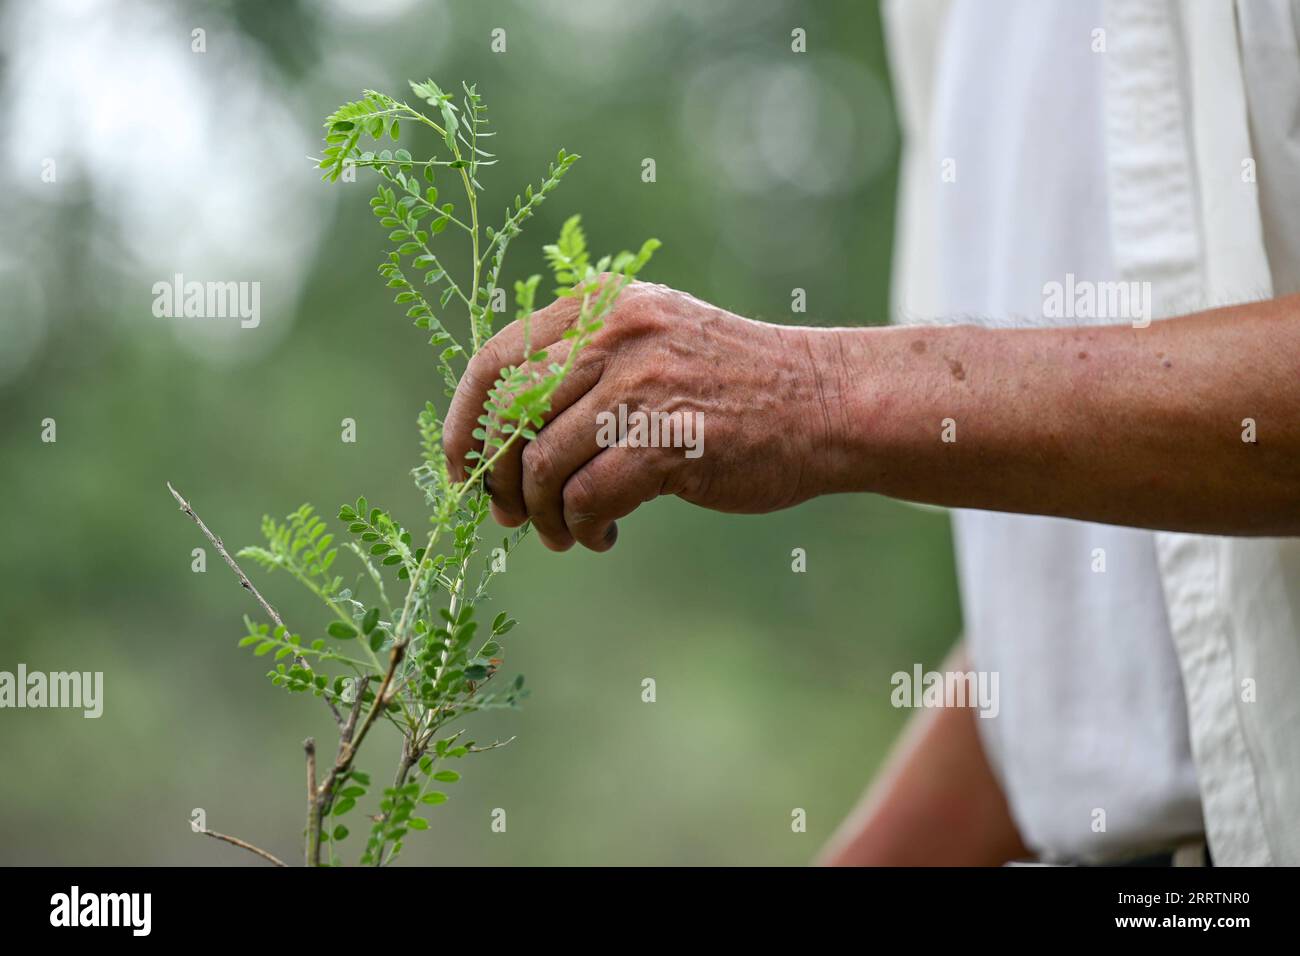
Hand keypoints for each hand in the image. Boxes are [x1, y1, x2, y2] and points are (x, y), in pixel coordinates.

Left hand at [443, 280, 855, 551]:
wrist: (826, 402)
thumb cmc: (734, 383)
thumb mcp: (654, 340)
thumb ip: (586, 362)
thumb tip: (505, 431)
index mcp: (603, 307)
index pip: (497, 359)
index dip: (467, 421)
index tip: (463, 467)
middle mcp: (616, 336)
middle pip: (510, 414)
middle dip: (496, 476)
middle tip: (509, 513)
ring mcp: (645, 386)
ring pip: (545, 463)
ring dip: (543, 514)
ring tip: (564, 533)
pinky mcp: (672, 441)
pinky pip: (589, 497)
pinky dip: (581, 527)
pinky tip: (601, 536)